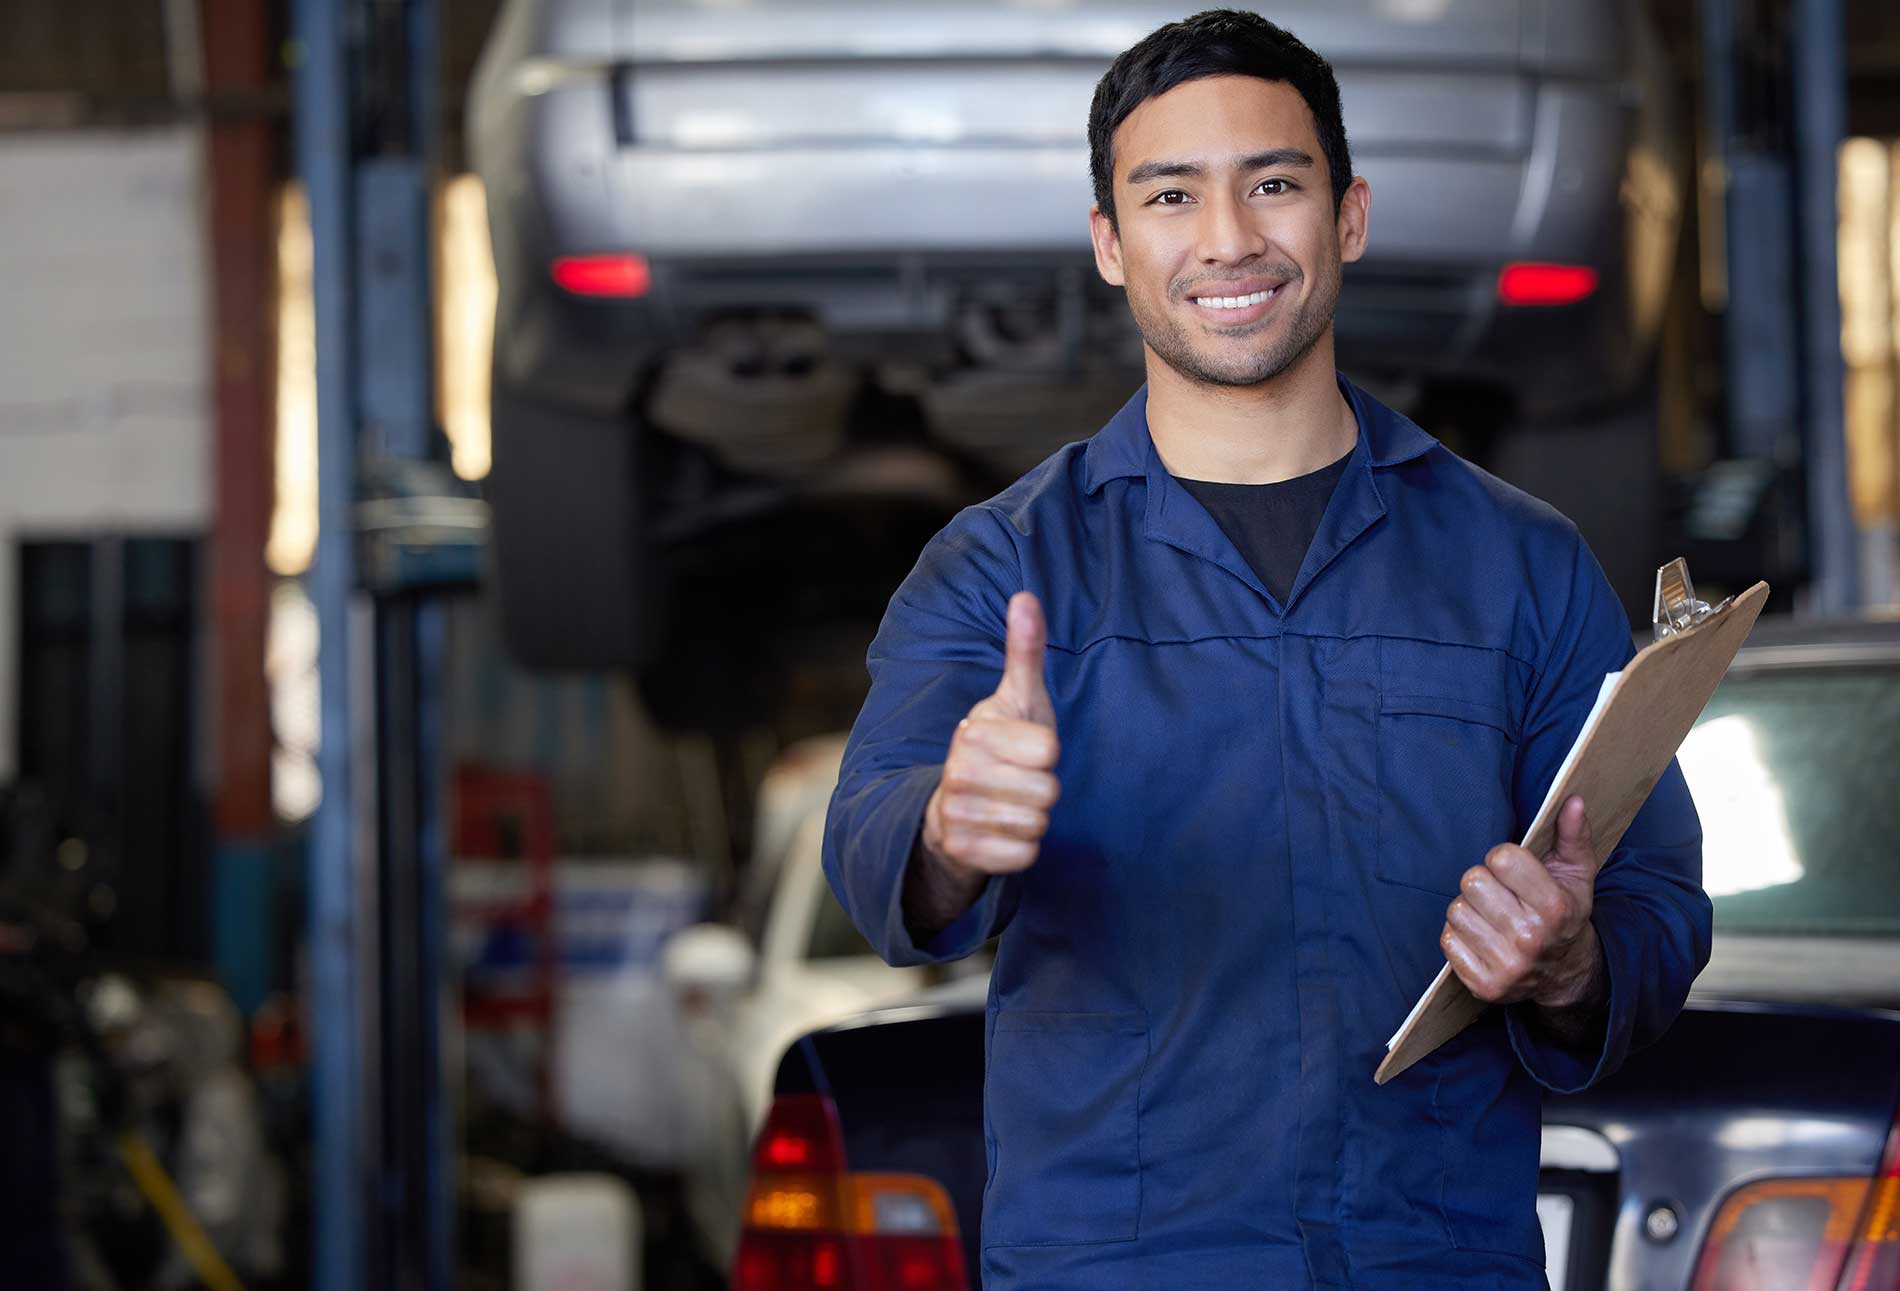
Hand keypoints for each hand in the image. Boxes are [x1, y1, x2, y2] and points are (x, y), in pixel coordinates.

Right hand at [920, 592, 1060, 884]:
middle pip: (1047, 792)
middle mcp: (957, 771)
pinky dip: (1023, 849)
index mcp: (973, 731)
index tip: (1026, 750)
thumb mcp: (1016, 698)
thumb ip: (1024, 650)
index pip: (1048, 750)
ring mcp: (955, 814)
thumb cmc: (1001, 746)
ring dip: (1034, 819)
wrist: (954, 807)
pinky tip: (1002, 833)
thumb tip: (1025, 595)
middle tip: (1018, 781)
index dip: (1047, 753)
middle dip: (1042, 790)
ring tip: (1010, 805)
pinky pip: (1024, 856)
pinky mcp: (963, 852)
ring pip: (1037, 825)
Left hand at [1440, 796, 1604, 1008]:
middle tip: (1500, 894)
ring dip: (1468, 908)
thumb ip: (1573, 835)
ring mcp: (1507, 966)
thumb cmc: (1565, 914)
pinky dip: (1459, 936)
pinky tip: (1482, 937)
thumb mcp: (1577, 875)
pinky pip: (1447, 941)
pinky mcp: (1484, 985)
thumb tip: (1571, 800)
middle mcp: (1531, 938)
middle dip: (1482, 882)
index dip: (1503, 858)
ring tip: (1491, 916)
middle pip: (1471, 881)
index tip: (1514, 870)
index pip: (1500, 858)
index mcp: (1554, 907)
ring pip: (1455, 910)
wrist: (1565, 974)